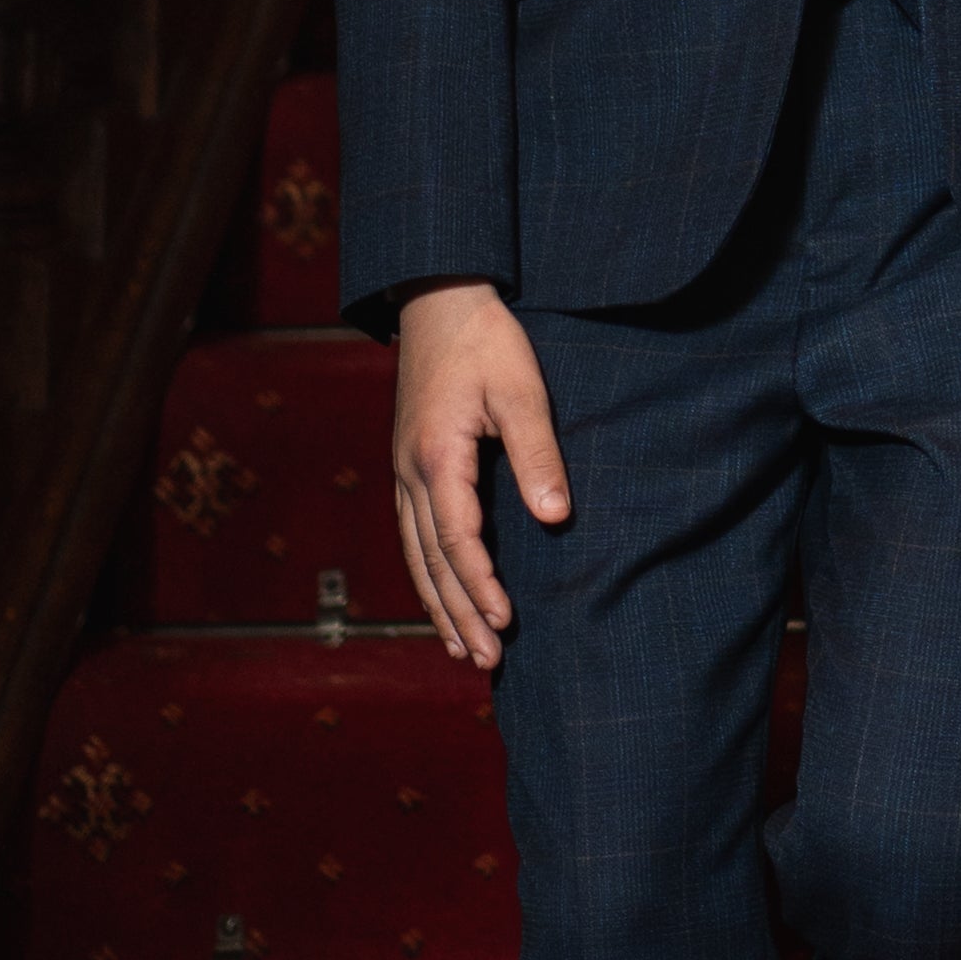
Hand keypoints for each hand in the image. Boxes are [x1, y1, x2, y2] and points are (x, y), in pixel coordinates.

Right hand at [389, 284, 568, 667]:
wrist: (438, 299)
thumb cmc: (486, 341)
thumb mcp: (522, 390)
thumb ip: (537, 454)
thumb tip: (557, 517)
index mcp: (437, 456)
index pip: (457, 538)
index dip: (480, 584)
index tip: (506, 620)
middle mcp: (411, 472)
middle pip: (432, 559)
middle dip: (460, 612)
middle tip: (487, 659)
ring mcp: (404, 471)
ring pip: (416, 554)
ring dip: (440, 604)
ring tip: (463, 650)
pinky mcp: (408, 466)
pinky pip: (412, 535)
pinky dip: (427, 574)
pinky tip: (441, 599)